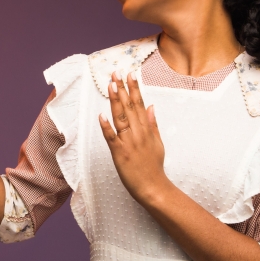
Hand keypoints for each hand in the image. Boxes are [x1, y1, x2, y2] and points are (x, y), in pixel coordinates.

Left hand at [98, 71, 169, 204]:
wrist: (153, 187)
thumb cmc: (154, 166)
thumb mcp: (158, 142)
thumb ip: (153, 123)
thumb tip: (151, 106)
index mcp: (146, 129)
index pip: (139, 104)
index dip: (134, 88)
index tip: (130, 74)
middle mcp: (138, 133)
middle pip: (129, 107)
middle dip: (122, 88)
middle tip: (116, 72)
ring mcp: (128, 142)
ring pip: (121, 118)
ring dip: (115, 101)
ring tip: (111, 86)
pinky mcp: (119, 153)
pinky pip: (111, 137)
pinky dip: (107, 126)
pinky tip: (101, 115)